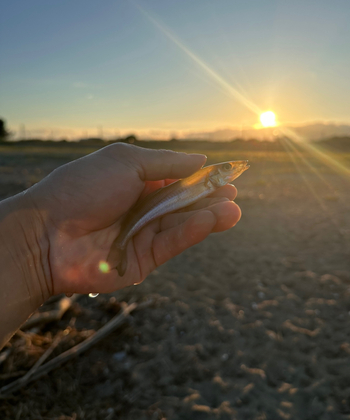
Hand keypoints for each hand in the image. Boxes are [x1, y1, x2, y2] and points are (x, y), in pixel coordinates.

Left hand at [27, 144, 240, 294]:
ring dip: (209, 216)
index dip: (201, 177)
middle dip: (209, 198)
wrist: (46, 233)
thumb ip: (166, 162)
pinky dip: (192, 232)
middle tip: (233, 193)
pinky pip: (172, 243)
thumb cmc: (82, 189)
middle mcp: (142, 208)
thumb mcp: (125, 161)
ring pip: (183, 224)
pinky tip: (211, 220)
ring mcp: (143, 234)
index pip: (177, 178)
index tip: (225, 174)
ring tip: (233, 209)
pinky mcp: (143, 260)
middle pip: (184, 203)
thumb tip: (200, 159)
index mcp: (136, 181)